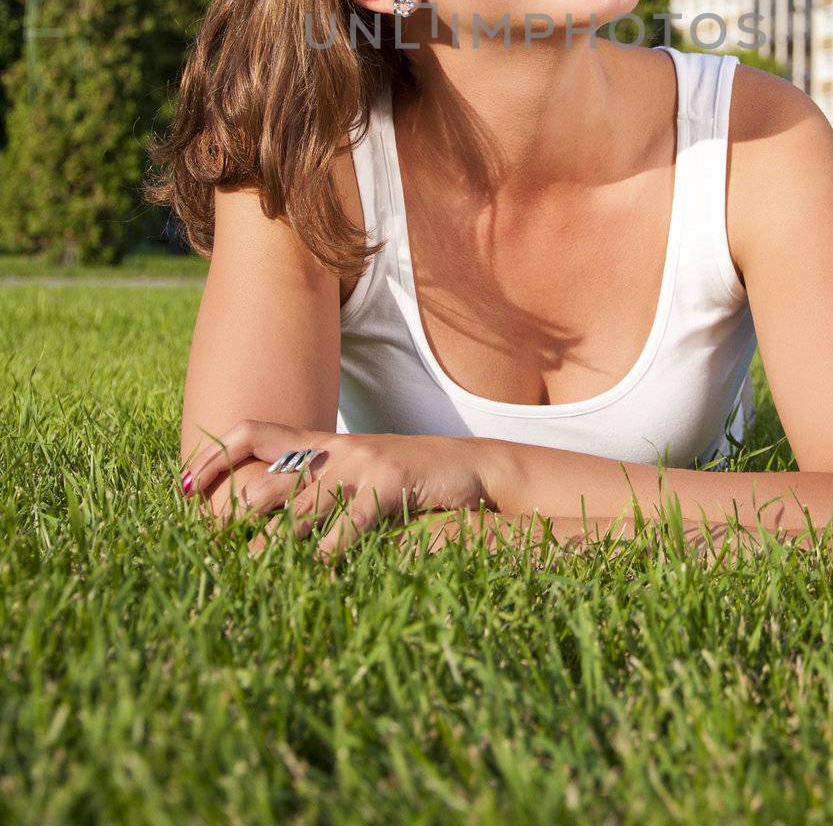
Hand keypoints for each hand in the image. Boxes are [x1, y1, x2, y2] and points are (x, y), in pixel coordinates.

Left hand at [179, 420, 491, 560]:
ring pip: (299, 509)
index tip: (182, 488)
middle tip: (207, 548)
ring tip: (243, 575)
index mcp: (321, 445)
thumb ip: (319, 488)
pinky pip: (349, 525)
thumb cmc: (411, 478)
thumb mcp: (359, 474)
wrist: (474, 467)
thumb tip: (270, 519)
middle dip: (232, 515)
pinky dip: (326, 553)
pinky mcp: (389, 487)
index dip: (214, 455)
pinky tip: (311, 575)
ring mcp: (361, 466)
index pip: (253, 433)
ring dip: (268, 547)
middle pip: (266, 478)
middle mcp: (334, 451)